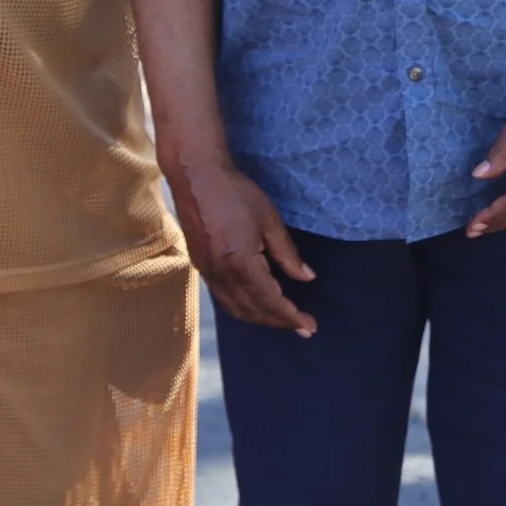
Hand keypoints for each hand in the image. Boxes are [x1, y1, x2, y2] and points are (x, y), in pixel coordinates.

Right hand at [169, 158, 316, 335]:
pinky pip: (224, 298)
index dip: (291, 317)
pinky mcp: (201, 267)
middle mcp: (222, 275)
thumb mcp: (269, 220)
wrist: (196, 178)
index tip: (310, 326)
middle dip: (278, 322)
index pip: (270, 302)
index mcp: (242, 264)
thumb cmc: (236, 194)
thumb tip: (306, 278)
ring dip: (260, 318)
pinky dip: (243, 308)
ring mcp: (208, 273)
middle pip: (253, 311)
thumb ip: (288, 253)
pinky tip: (255, 303)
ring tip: (281, 319)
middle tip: (302, 327)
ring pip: (236, 309)